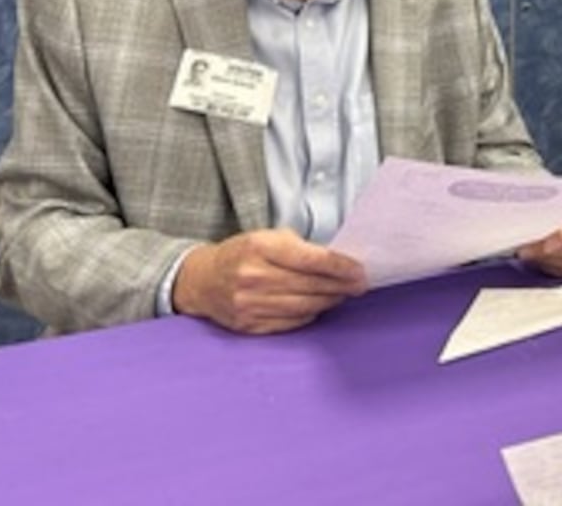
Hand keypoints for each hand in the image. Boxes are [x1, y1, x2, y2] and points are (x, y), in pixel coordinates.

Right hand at [172, 229, 367, 334]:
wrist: (201, 280)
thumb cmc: (241, 254)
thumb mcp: (266, 237)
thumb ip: (299, 247)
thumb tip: (337, 261)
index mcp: (259, 248)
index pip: (311, 260)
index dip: (340, 266)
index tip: (359, 270)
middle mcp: (253, 277)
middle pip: (310, 285)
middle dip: (341, 286)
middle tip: (360, 284)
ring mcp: (249, 304)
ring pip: (303, 306)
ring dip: (329, 301)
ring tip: (344, 294)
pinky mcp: (248, 324)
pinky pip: (289, 322)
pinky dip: (309, 315)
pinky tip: (319, 306)